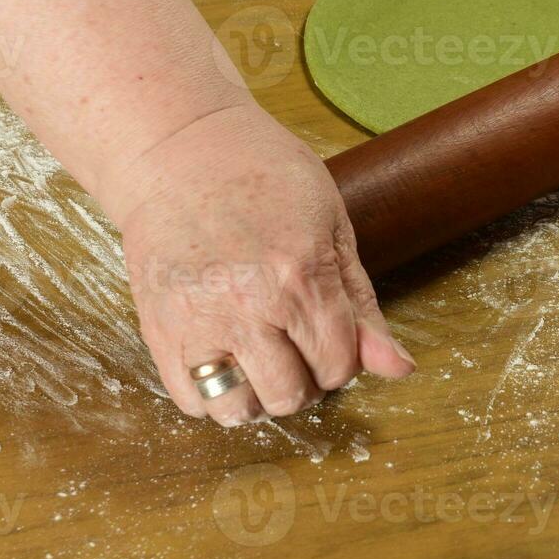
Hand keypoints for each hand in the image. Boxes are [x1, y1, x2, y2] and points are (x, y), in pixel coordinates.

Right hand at [109, 104, 414, 424]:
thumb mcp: (332, 225)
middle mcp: (249, 307)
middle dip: (304, 379)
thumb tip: (400, 368)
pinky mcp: (158, 328)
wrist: (178, 148)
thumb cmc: (263, 174)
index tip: (329, 333)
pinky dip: (210, 392)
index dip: (342, 356)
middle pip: (292, 396)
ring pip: (239, 410)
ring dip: (256, 395)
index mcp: (301, 277)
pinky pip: (190, 399)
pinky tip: (222, 356)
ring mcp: (198, 321)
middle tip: (293, 343)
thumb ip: (361, 304)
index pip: (339, 364)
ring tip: (257, 356)